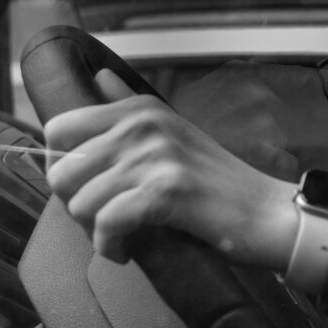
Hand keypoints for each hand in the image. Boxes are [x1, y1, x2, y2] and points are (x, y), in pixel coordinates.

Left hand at [44, 68, 298, 269]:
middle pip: (63, 171)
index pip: (60, 127)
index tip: (89, 188)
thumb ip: (129, 108)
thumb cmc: (218, 184)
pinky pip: (106, 224)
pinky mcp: (166, 191)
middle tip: (105, 220)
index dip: (64, 166)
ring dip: (94, 232)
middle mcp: (144, 125)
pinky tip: (125, 251)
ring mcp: (156, 156)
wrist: (266, 214)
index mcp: (141, 109)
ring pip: (80, 202)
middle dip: (76, 205)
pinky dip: (110, 247)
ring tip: (119, 238)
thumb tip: (99, 76)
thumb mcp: (174, 134)